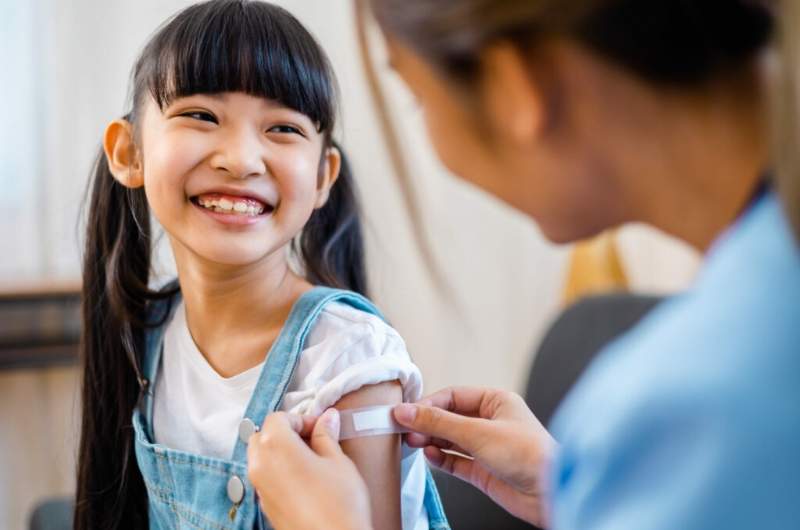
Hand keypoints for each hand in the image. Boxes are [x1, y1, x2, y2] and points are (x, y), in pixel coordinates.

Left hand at [247, 409, 372, 529]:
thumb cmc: (339, 503)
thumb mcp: (338, 461)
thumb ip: (327, 435)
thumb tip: (327, 417)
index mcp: (275, 446)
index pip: (278, 418)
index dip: (301, 418)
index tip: (321, 427)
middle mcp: (259, 465)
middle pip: (264, 436)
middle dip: (286, 433)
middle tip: (314, 440)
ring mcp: (259, 488)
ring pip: (261, 457)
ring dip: (281, 452)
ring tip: (312, 460)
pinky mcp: (265, 506)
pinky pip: (266, 478)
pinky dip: (279, 471)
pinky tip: (305, 480)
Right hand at [393, 387, 556, 526]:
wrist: (551, 493)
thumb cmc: (529, 454)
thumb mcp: (478, 432)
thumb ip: (439, 422)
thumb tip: (406, 411)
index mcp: (496, 401)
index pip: (453, 396)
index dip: (428, 404)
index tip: (405, 412)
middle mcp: (491, 421)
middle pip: (449, 416)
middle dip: (426, 422)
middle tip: (403, 428)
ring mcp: (486, 447)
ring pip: (449, 439)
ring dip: (430, 439)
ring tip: (412, 441)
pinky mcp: (483, 470)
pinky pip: (454, 460)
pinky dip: (440, 458)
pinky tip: (429, 454)